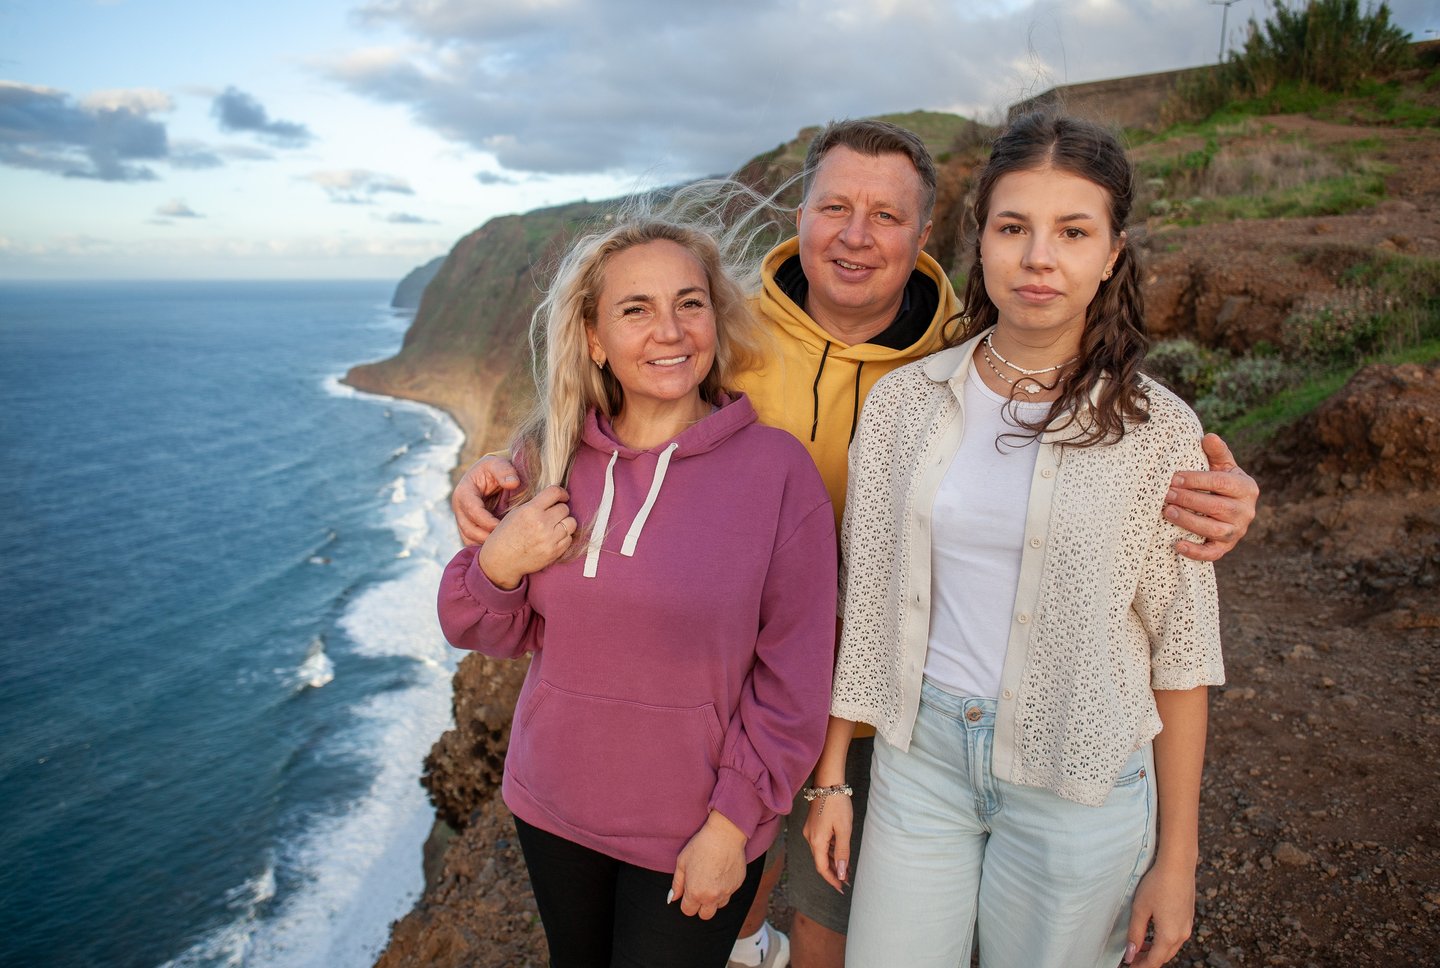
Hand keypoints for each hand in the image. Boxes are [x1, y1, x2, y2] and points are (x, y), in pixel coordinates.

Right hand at [451, 455, 520, 545]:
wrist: (493, 475)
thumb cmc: (496, 469)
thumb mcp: (499, 464)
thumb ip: (504, 470)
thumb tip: (512, 483)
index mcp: (464, 492)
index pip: (472, 511)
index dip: (487, 521)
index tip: (502, 526)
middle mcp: (459, 508)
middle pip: (468, 529)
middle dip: (486, 537)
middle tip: (506, 541)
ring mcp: (462, 519)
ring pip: (468, 539)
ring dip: (485, 544)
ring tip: (504, 546)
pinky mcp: (468, 527)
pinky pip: (472, 542)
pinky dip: (484, 547)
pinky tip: (500, 548)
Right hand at [476, 485, 575, 589]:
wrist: (501, 560)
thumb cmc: (506, 535)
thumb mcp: (516, 513)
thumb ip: (536, 504)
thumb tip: (554, 498)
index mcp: (530, 510)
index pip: (555, 493)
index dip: (562, 493)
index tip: (563, 496)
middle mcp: (541, 523)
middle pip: (565, 508)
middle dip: (560, 510)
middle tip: (553, 515)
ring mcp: (549, 539)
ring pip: (571, 523)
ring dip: (565, 523)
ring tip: (555, 526)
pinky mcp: (554, 552)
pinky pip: (569, 539)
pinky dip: (564, 537)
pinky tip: (554, 538)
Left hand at [669, 811, 747, 919]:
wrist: (724, 835)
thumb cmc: (701, 846)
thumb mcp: (682, 862)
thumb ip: (676, 884)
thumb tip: (672, 898)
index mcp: (695, 892)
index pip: (688, 911)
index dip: (686, 902)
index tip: (688, 892)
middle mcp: (712, 897)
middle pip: (704, 915)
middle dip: (700, 906)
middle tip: (699, 890)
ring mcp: (726, 892)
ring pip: (718, 906)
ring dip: (713, 899)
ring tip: (711, 881)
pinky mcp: (737, 885)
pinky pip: (729, 894)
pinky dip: (724, 889)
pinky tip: (721, 874)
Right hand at [802, 792, 852, 892]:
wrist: (828, 783)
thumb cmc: (838, 805)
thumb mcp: (844, 830)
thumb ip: (842, 852)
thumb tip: (842, 873)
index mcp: (817, 841)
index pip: (822, 868)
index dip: (832, 880)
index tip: (842, 888)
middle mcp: (810, 838)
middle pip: (820, 861)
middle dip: (833, 873)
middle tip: (847, 881)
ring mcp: (810, 831)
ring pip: (821, 853)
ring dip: (833, 862)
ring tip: (847, 868)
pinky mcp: (813, 825)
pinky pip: (821, 843)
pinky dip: (830, 851)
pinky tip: (839, 852)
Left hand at [1123, 860, 1194, 966]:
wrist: (1178, 866)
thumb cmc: (1157, 885)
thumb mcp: (1140, 909)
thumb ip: (1135, 934)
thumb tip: (1130, 954)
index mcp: (1169, 935)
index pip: (1154, 961)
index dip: (1140, 966)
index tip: (1128, 966)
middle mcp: (1182, 934)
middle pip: (1164, 957)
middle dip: (1147, 960)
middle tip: (1131, 958)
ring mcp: (1187, 926)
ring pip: (1171, 947)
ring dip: (1156, 951)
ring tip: (1139, 947)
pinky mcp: (1188, 917)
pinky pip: (1176, 937)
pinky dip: (1163, 941)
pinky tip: (1153, 933)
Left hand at [1164, 433, 1258, 561]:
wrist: (1230, 506)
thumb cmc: (1222, 482)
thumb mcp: (1223, 465)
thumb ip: (1216, 452)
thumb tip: (1208, 437)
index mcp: (1246, 488)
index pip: (1221, 483)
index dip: (1196, 480)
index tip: (1174, 477)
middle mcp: (1246, 511)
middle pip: (1217, 507)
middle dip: (1189, 500)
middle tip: (1166, 494)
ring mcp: (1237, 531)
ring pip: (1215, 530)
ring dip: (1189, 522)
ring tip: (1167, 512)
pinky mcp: (1226, 547)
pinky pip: (1213, 553)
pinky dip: (1195, 552)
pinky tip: (1177, 544)